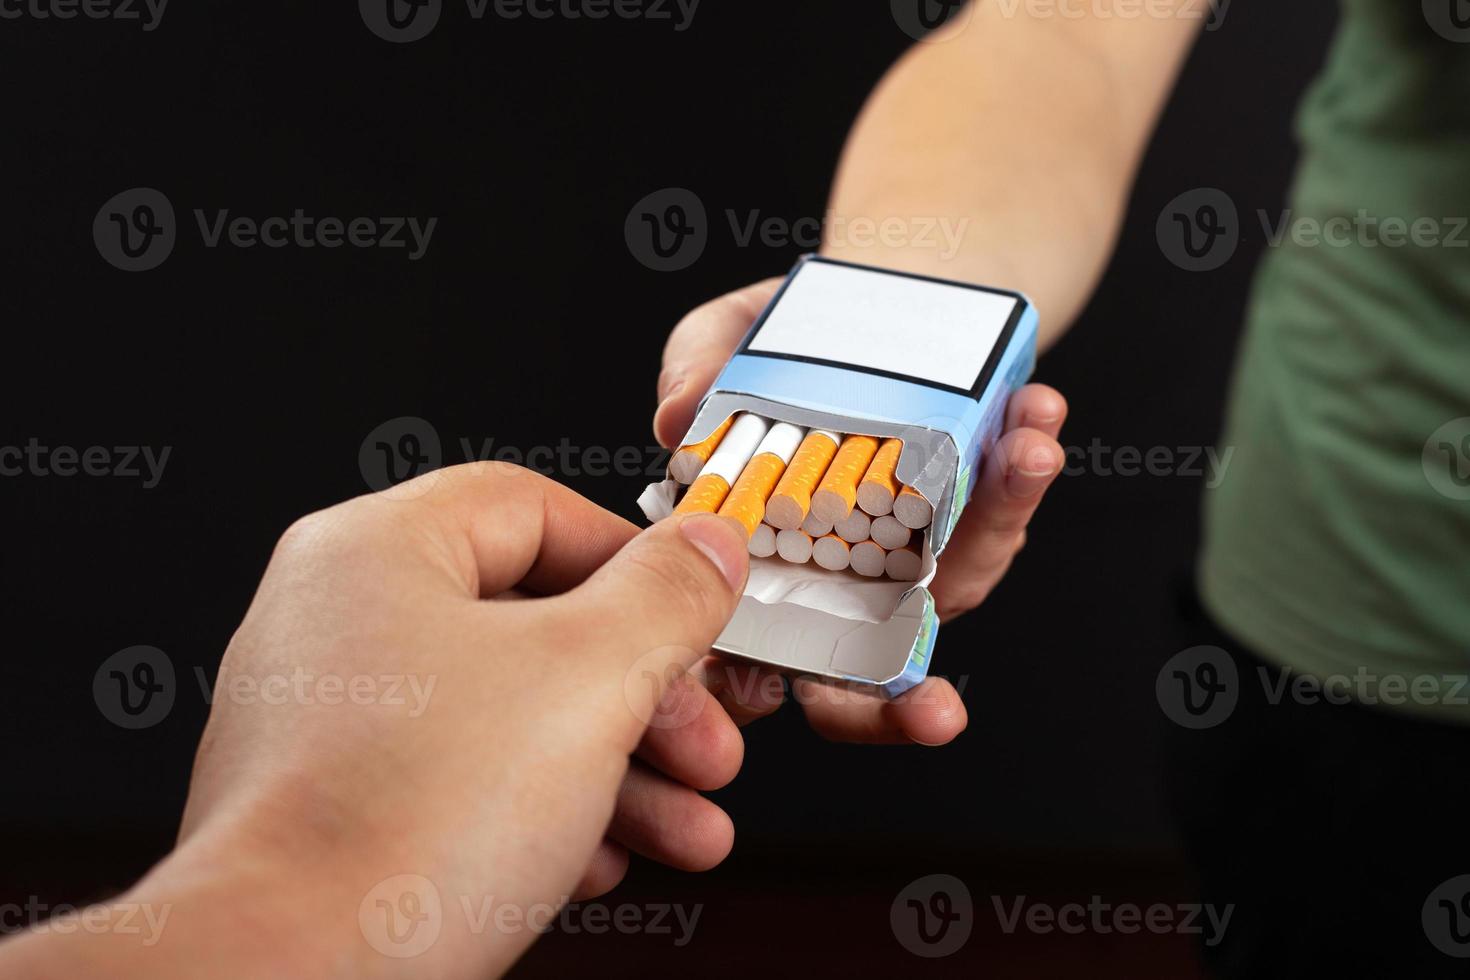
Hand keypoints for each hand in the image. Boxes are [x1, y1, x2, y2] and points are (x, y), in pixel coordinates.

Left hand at [5, 464, 751, 978]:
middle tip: (705, 745)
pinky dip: (548, 815)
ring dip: (621, 771)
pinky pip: (467, 784)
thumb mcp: (588, 679)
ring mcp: (334, 721)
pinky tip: (603, 860)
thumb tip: (708, 545)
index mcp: (379, 551)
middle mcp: (343, 623)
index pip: (537, 511)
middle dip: (649, 699)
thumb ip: (667, 595)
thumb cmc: (398, 831)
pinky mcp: (339, 810)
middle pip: (537, 625)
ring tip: (686, 826)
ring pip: (513, 716)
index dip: (637, 564)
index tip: (695, 612)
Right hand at [654, 278, 1067, 746]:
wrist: (870, 286)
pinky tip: (1034, 413)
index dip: (748, 696)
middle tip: (933, 711)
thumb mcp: (724, 336)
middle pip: (863, 674)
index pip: (744, 662)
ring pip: (959, 571)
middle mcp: (841, 580)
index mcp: (756, 568)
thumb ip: (695, 369)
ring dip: (998, 520)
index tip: (767, 695)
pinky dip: (1025, 464)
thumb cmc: (778, 336)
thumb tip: (676, 418)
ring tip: (1023, 450)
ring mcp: (914, 552)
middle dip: (904, 707)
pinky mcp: (978, 510)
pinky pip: (1005, 504)